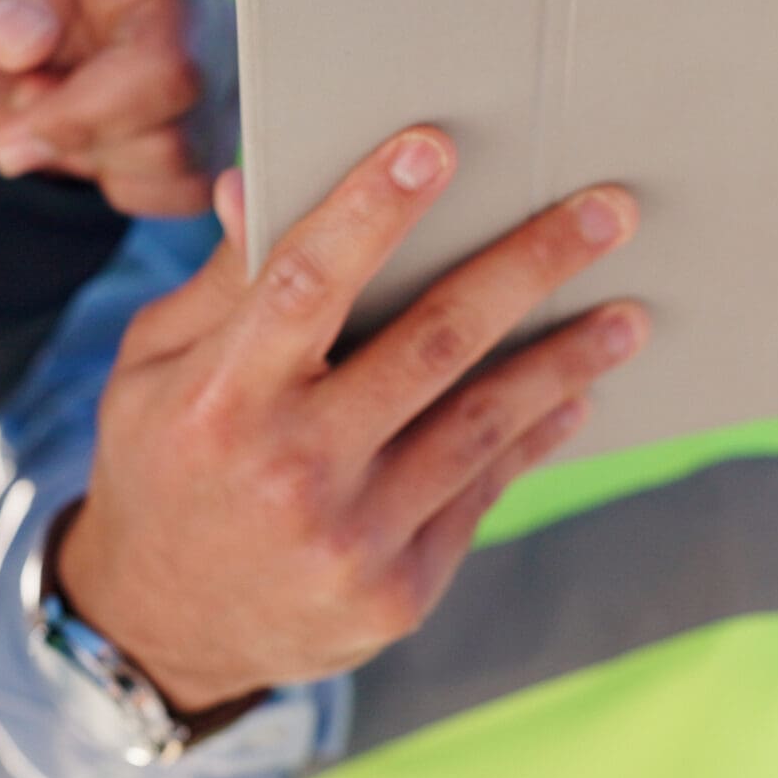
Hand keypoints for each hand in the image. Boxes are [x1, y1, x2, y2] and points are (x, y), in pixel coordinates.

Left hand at [0, 0, 239, 215]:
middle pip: (176, 73)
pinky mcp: (206, 138)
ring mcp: (207, 70)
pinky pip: (186, 188)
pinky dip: (119, 184)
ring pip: (180, 142)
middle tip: (17, 106)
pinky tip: (87, 146)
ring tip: (47, 108)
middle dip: (80, 113)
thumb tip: (27, 37)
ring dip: (90, 148)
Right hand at [53, 129, 644, 712]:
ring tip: (625, 314)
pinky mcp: (398, 590)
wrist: (162, 630)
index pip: (306, 281)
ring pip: (482, 422)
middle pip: (431, 342)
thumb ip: (219, 284)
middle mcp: (288, 467)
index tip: (436, 147)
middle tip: (606, 210)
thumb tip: (256, 182)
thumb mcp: (152, 370)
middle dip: (527, 266)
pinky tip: (574, 395)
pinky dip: (534, 436)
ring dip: (565, 360)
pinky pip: (482, 490)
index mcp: (219, 397)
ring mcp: (350, 536)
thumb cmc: (160, 466)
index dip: (372, 210)